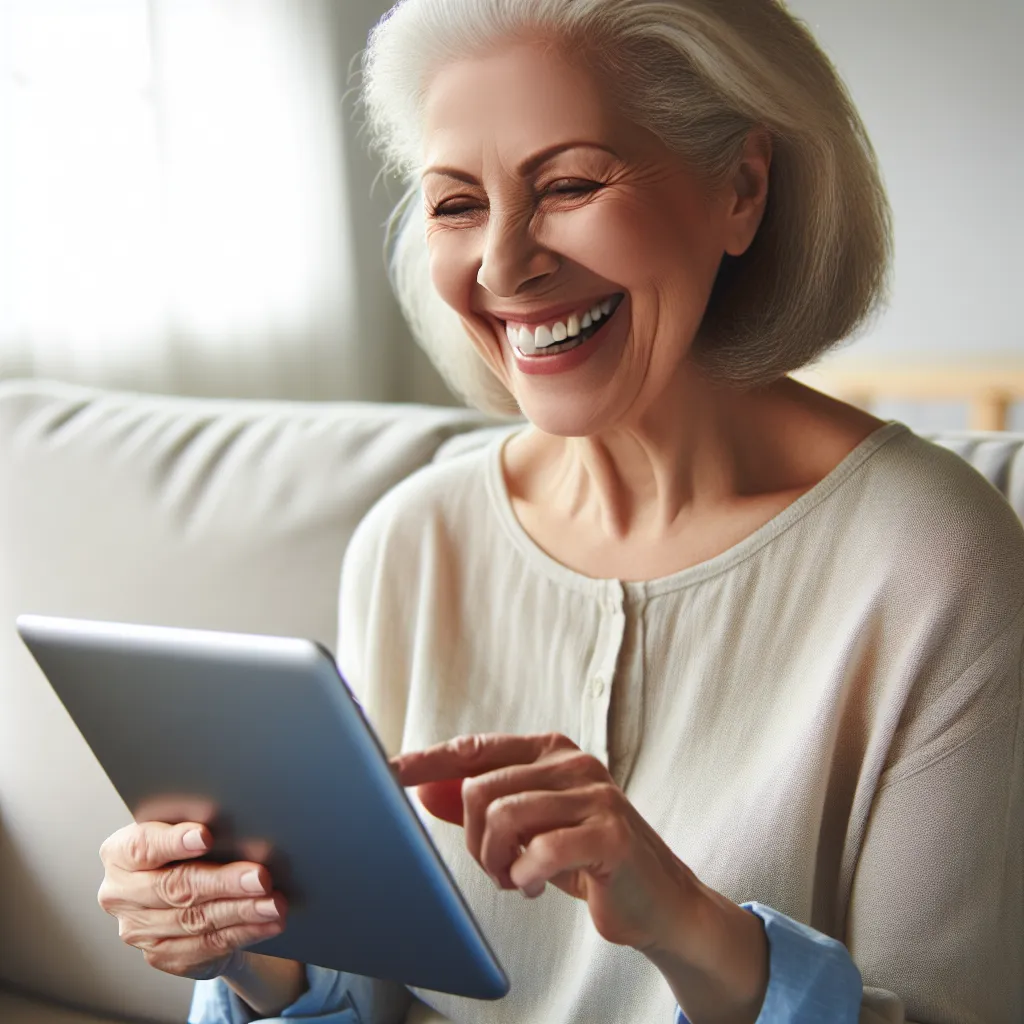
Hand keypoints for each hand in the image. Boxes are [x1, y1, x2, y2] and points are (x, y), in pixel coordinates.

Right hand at [97, 821, 285, 979]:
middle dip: (223, 882)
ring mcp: (138, 930)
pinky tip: (268, 923)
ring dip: (241, 911)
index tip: (206, 836)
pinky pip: (207, 945)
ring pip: (195, 920)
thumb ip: (198, 827)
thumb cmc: (188, 849)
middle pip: (175, 887)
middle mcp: (121, 894)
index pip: (142, 847)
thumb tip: (240, 823)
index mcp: (119, 853)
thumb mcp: (185, 831)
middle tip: (261, 877)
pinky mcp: (161, 956)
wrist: (189, 892)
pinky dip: (243, 933)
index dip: (174, 842)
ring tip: (274, 903)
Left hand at [392, 732, 701, 954]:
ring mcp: (595, 794)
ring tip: (517, 875)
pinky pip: (541, 851)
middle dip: (476, 841)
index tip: (389, 771)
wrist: (657, 898)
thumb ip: (482, 804)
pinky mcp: (610, 833)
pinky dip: (526, 876)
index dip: (428, 760)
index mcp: (550, 751)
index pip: (475, 748)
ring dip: (498, 861)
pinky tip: (537, 884)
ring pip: (504, 817)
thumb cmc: (587, 857)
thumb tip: (423, 788)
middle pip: (481, 789)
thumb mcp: (530, 826)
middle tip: (498, 866)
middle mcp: (572, 763)